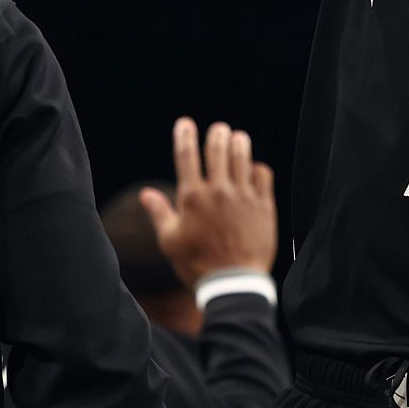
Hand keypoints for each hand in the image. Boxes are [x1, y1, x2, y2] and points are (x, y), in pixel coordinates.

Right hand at [139, 117, 277, 288]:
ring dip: (239, 143)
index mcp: (193, 197)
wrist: (233, 284)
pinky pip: (263, 175)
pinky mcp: (263, 205)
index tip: (185, 123)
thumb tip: (145, 193)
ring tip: (238, 138)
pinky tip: (254, 169)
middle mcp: (219, 191)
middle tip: (218, 129)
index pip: (187, 155)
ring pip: (242, 156)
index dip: (185, 135)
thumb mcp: (170, 241)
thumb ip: (159, 212)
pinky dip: (257, 168)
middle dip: (217, 133)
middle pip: (218, 148)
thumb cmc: (197, 265)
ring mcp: (243, 196)